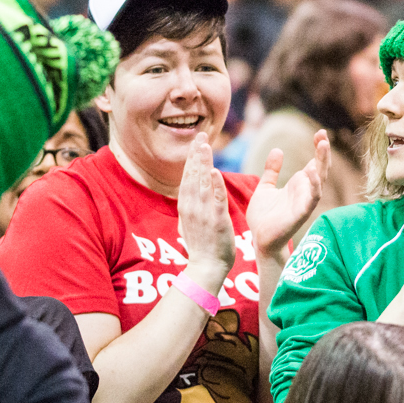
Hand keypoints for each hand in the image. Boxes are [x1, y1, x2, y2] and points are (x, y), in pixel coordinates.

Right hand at [177, 133, 235, 286]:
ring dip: (203, 163)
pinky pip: (216, 200)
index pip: (188, 176)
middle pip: (193, 175)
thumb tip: (190, 193)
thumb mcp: (191, 221)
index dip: (192, 158)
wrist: (205, 267)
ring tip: (204, 145)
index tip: (196, 141)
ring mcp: (203, 213)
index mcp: (187, 205)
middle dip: (196, 154)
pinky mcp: (216, 221)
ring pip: (203, 183)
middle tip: (200, 134)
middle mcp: (192, 206)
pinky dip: (215, 185)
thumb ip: (192, 205)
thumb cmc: (202, 246)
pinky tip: (215, 171)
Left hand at [247, 129, 328, 263]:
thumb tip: (278, 150)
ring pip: (319, 182)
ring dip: (321, 165)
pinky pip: (311, 200)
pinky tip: (311, 173)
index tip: (320, 133)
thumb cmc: (264, 217)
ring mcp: (304, 203)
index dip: (319, 149)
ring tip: (322, 147)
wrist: (259, 239)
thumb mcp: (265, 187)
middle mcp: (305, 192)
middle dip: (323, 153)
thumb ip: (272, 171)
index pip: (314, 163)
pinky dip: (313, 187)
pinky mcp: (300, 215)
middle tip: (323, 136)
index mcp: (298, 185)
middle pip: (320, 170)